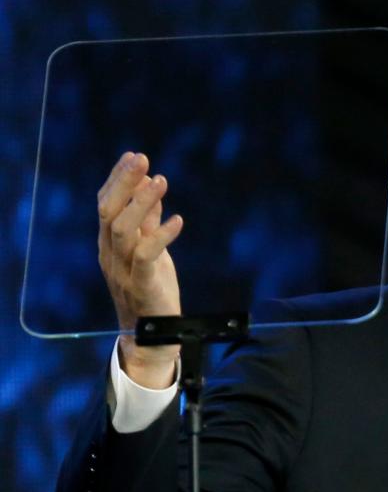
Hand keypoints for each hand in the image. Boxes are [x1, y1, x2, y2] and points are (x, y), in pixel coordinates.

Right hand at [97, 152, 183, 388]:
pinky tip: (178, 219)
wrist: (153, 335)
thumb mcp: (150, 249)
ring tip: (161, 180)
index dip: (118, 179)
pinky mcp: (142, 284)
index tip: (134, 156)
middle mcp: (110, 254)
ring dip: (142, 203)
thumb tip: (151, 186)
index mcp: (109, 244)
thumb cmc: (151, 289)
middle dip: (124, 182)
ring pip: (123, 230)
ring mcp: (123, 270)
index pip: (106, 204)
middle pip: (108, 211)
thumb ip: (149, 221)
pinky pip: (147, 255)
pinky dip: (162, 235)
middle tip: (142, 158)